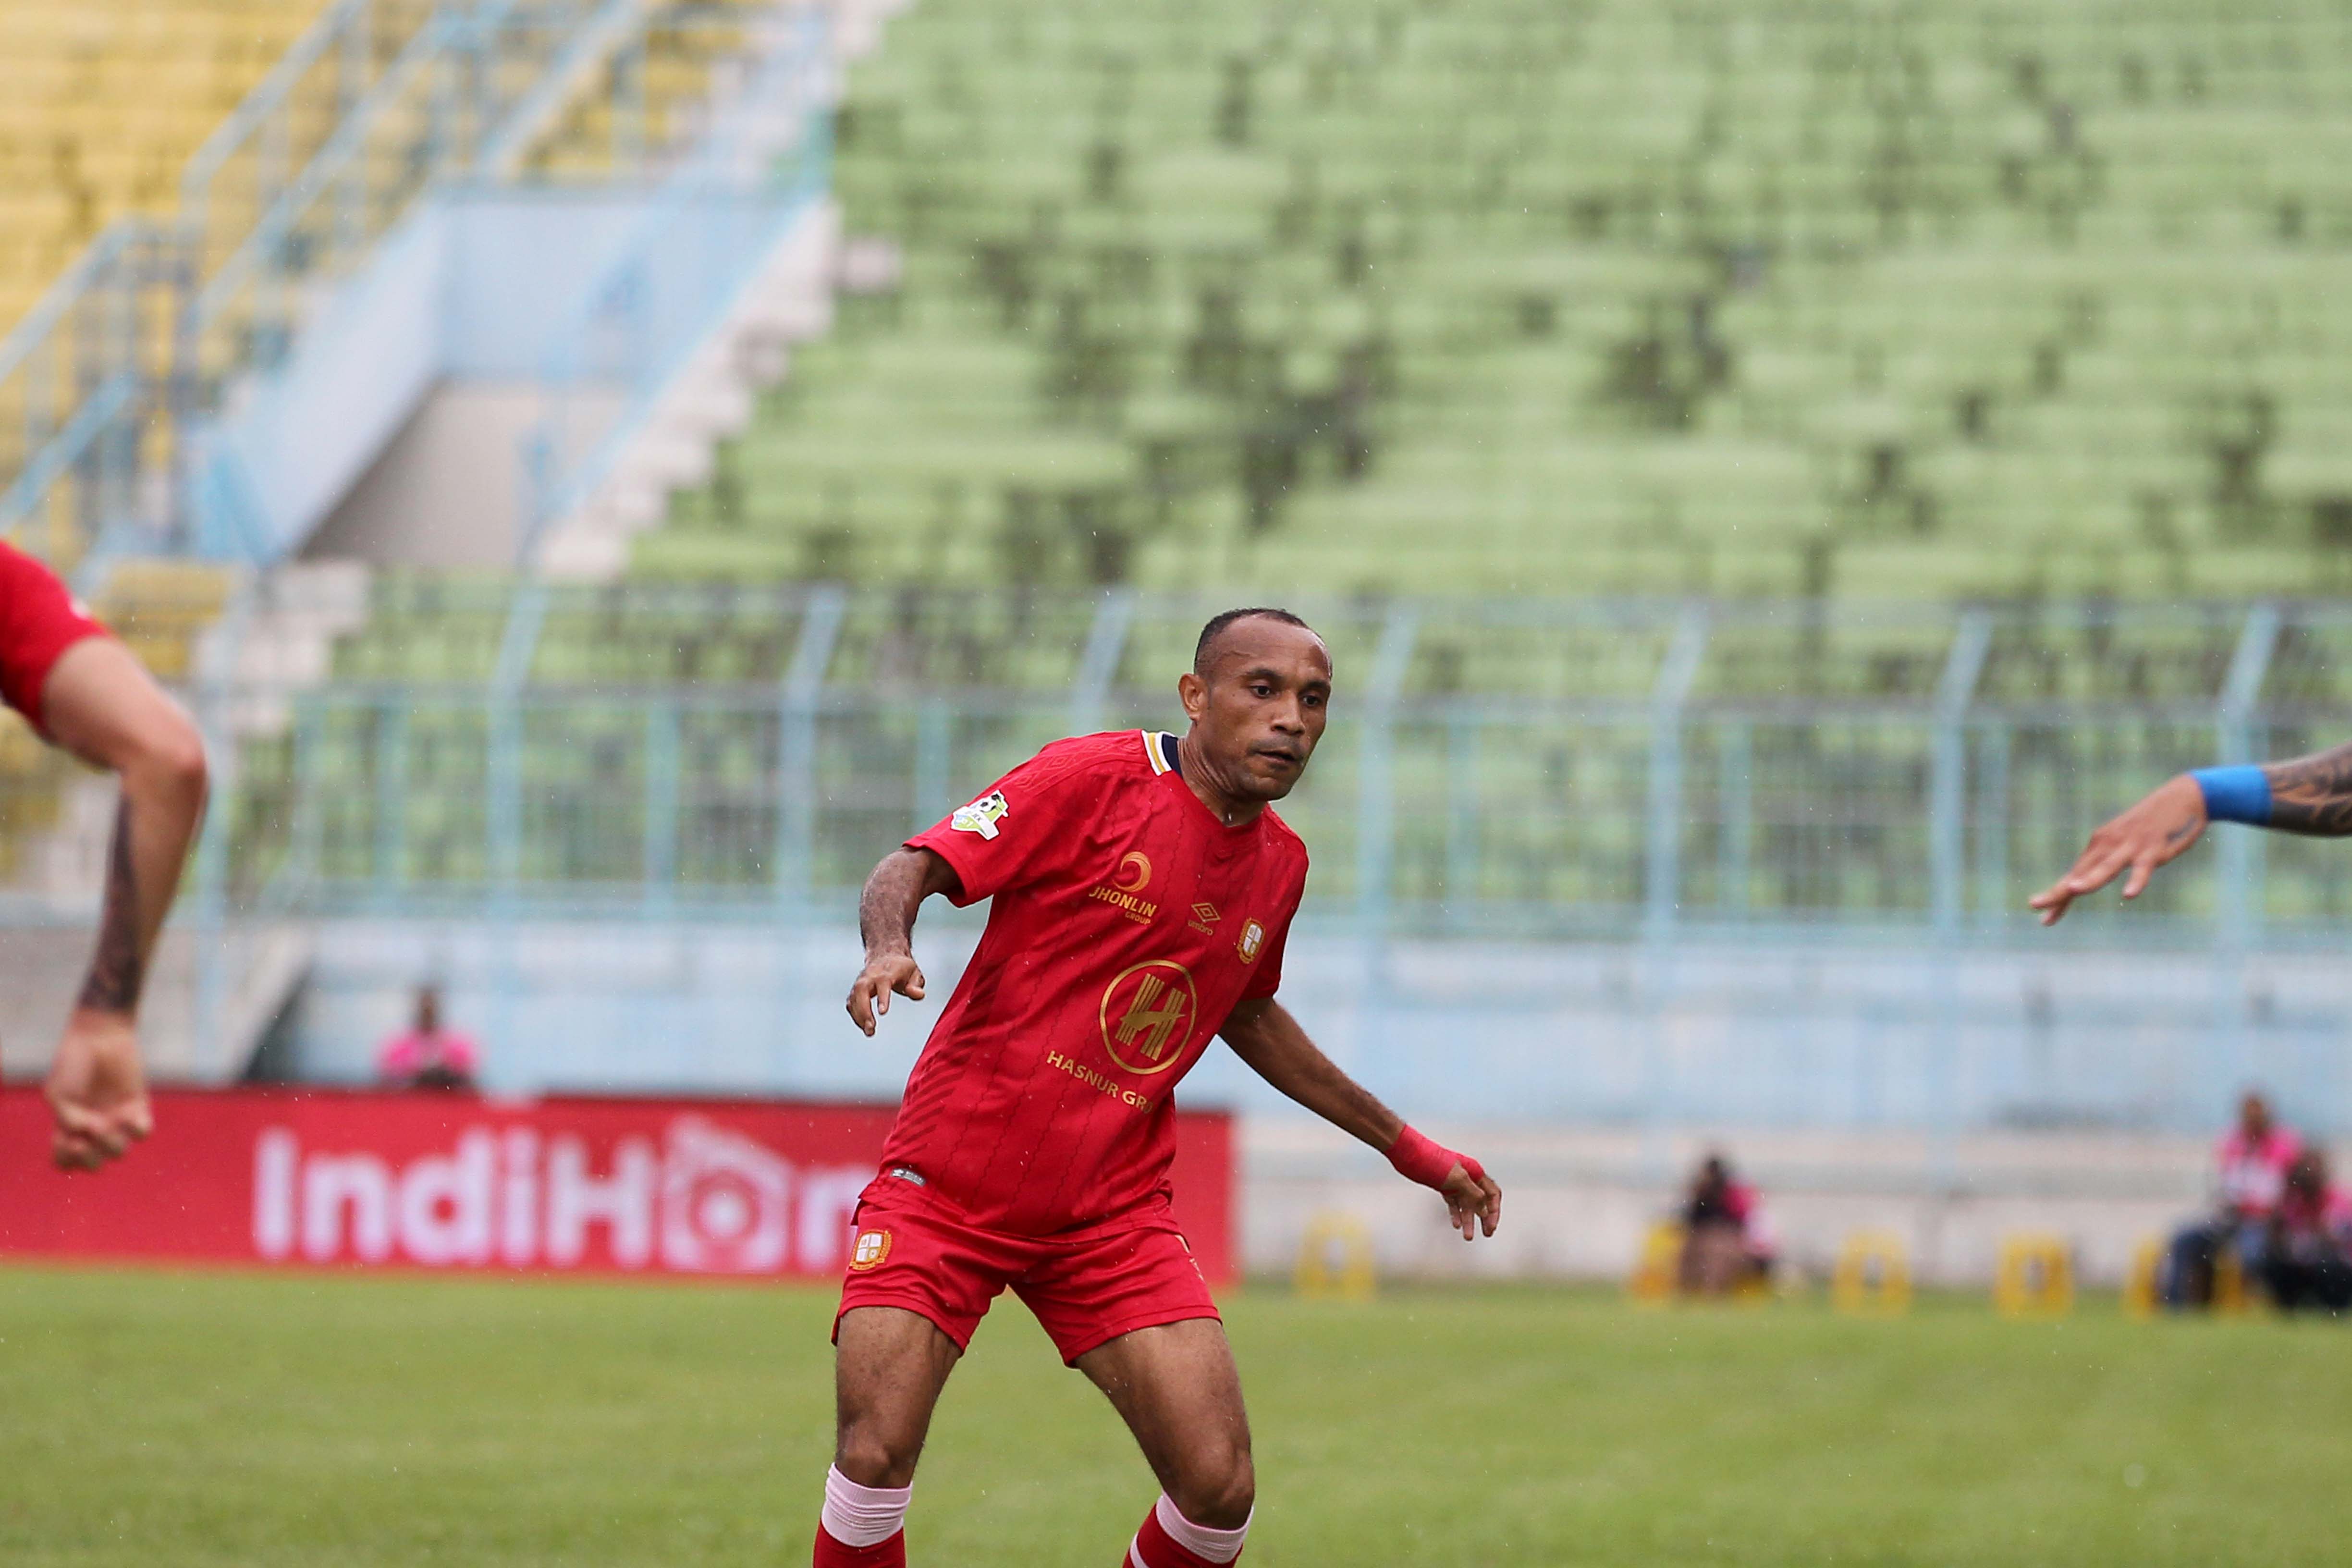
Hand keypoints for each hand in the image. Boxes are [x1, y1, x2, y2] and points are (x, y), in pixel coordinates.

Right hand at [44, 1008, 152, 1171]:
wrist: (98, 1037)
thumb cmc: (73, 1064)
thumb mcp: (58, 1094)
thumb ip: (68, 1119)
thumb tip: (91, 1133)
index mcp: (69, 1127)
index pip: (66, 1161)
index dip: (65, 1158)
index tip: (63, 1139)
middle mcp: (93, 1127)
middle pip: (93, 1165)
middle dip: (88, 1160)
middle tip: (84, 1141)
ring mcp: (115, 1119)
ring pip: (118, 1153)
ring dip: (109, 1145)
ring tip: (103, 1124)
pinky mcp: (137, 1106)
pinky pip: (143, 1133)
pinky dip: (136, 1130)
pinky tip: (126, 1117)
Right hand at [846, 951, 926, 1035]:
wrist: (886, 957)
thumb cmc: (900, 967)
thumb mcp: (914, 973)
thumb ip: (916, 985)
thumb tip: (918, 994)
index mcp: (887, 971)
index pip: (883, 982)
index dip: (882, 997)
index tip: (883, 1012)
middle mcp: (871, 975)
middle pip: (862, 990)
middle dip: (864, 1010)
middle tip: (871, 1027)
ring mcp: (861, 982)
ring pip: (854, 998)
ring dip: (859, 1016)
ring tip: (869, 1031)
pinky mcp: (856, 990)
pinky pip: (851, 1003)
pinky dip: (855, 1015)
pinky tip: (863, 1025)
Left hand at [1441, 1162, 1502, 1240]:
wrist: (1413, 1156)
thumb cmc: (1435, 1162)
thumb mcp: (1459, 1179)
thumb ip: (1474, 1195)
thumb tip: (1484, 1211)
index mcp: (1475, 1172)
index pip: (1492, 1193)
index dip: (1494, 1210)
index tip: (1491, 1225)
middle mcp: (1468, 1178)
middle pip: (1482, 1201)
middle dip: (1485, 1218)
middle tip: (1487, 1233)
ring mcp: (1456, 1183)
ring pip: (1466, 1205)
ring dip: (1468, 1221)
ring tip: (1468, 1236)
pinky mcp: (1444, 1187)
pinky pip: (1454, 1204)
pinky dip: (1456, 1214)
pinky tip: (1456, 1224)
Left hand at [2028, 774, 2206, 925]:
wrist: (2183, 796)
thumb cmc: (2151, 824)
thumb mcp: (2124, 843)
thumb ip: (2107, 861)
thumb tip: (2086, 880)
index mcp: (2099, 846)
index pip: (2074, 875)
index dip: (2057, 896)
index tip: (2042, 917)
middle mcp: (2108, 845)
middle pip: (2081, 873)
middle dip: (2059, 892)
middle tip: (2034, 905)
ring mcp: (2130, 847)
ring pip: (2106, 868)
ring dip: (2089, 880)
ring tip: (2072, 890)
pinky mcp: (2153, 849)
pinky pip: (2143, 868)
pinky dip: (2137, 881)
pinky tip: (2129, 895)